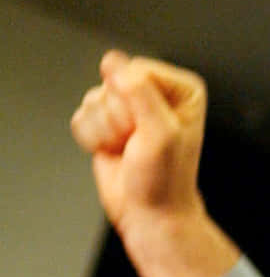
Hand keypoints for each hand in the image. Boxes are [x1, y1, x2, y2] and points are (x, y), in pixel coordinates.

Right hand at [70, 51, 238, 276]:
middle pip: (111, 83)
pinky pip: (81, 116)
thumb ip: (139, 93)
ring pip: (92, 99)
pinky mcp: (106, 121)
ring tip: (128, 148)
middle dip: (118, 118)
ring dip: (105, 130)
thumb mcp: (161, 133)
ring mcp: (129, 107)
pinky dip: (92, 138)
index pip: (137, 70)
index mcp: (182, 90)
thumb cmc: (165, 180)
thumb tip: (115, 63)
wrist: (149, 213)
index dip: (135, 102)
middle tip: (138, 143)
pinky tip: (113, 151)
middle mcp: (155, 93)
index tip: (150, 129)